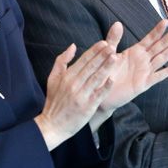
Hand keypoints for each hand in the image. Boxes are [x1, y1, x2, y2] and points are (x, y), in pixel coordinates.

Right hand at [35, 36, 118, 150]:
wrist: (53, 125)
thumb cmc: (54, 100)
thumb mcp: (53, 78)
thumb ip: (62, 61)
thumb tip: (73, 46)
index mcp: (67, 77)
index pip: (83, 60)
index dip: (94, 51)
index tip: (104, 43)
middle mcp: (74, 84)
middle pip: (90, 67)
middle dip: (102, 56)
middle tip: (112, 46)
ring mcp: (81, 95)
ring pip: (95, 78)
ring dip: (106, 67)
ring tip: (115, 57)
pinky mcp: (87, 106)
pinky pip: (98, 95)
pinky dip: (105, 87)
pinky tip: (113, 79)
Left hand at [97, 20, 167, 112]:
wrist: (102, 93)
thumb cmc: (105, 73)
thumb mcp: (108, 53)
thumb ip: (114, 39)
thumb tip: (118, 23)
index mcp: (135, 52)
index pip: (150, 38)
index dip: (158, 30)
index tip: (166, 20)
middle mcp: (143, 60)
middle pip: (161, 46)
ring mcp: (145, 71)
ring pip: (163, 58)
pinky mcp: (144, 84)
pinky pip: (158, 76)